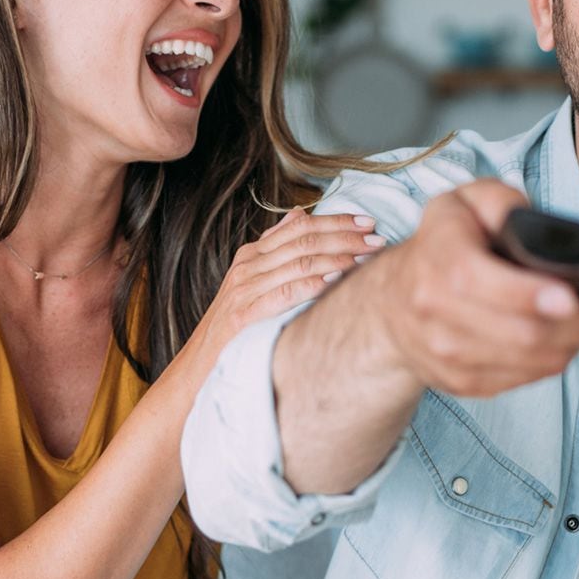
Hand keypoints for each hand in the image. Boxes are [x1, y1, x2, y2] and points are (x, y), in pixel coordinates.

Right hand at [195, 208, 384, 350]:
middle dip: (345, 238)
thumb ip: (275, 248)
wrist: (200, 363)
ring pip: (299, 264)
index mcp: (252, 254)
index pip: (300, 226)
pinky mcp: (244, 315)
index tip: (368, 222)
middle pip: (304, 241)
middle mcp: (248, 266)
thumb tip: (300, 214)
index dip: (336, 221)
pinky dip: (313, 285)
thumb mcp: (253, 280)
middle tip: (377, 240)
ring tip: (366, 259)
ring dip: (337, 259)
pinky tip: (336, 282)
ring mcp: (245, 289)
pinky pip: (285, 293)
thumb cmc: (236, 323)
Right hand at [367, 179, 578, 397]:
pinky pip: (526, 380)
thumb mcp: (464, 202)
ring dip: (574, 340)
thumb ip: (501, 202)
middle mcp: (435, 313)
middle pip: (523, 334)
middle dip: (577, 319)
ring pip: (534, 362)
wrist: (393, 301)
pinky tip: (558, 335)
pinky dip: (553, 358)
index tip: (570, 294)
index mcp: (437, 260)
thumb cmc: (441, 245)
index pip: (480, 282)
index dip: (530, 293)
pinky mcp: (461, 382)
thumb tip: (533, 223)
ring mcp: (447, 355)